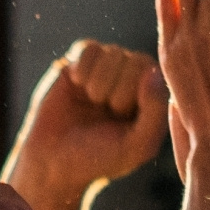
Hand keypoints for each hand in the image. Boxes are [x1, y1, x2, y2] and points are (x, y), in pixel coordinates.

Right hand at [1, 40, 167, 209]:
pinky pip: (89, 48)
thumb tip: (152, 72)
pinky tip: (78, 86)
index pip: (152, 72)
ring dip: (98, 83)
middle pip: (132, 60)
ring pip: (111, 53)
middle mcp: (131, 77)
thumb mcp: (137, 146)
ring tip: (92, 102)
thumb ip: (155, 112)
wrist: (54, 162)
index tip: (122, 119)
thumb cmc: (99, 157)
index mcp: (150, 95)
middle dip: (116, 92)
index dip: (134, 95)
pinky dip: (83, 70)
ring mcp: (105, 68)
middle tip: (105, 112)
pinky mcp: (79, 62)